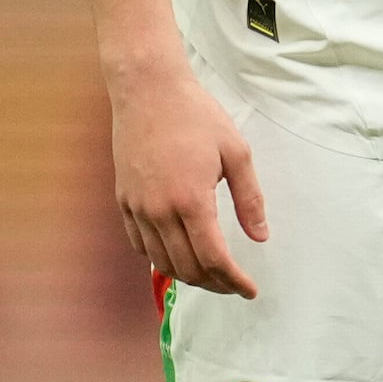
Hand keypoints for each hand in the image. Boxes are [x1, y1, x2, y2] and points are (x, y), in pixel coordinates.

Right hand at [106, 52, 265, 296]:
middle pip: (186, 267)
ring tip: (210, 275)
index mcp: (191, 200)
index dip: (234, 281)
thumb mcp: (237, 152)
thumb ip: (249, 199)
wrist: (147, 90)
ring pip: (160, 262)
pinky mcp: (123, 200)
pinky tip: (177, 256)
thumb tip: (259, 237)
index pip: (213, 258)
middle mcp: (159, 210)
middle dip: (214, 284)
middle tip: (235, 284)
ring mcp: (137, 207)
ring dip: (187, 276)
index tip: (250, 290)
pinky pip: (138, 244)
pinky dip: (159, 259)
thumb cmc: (196, 116)